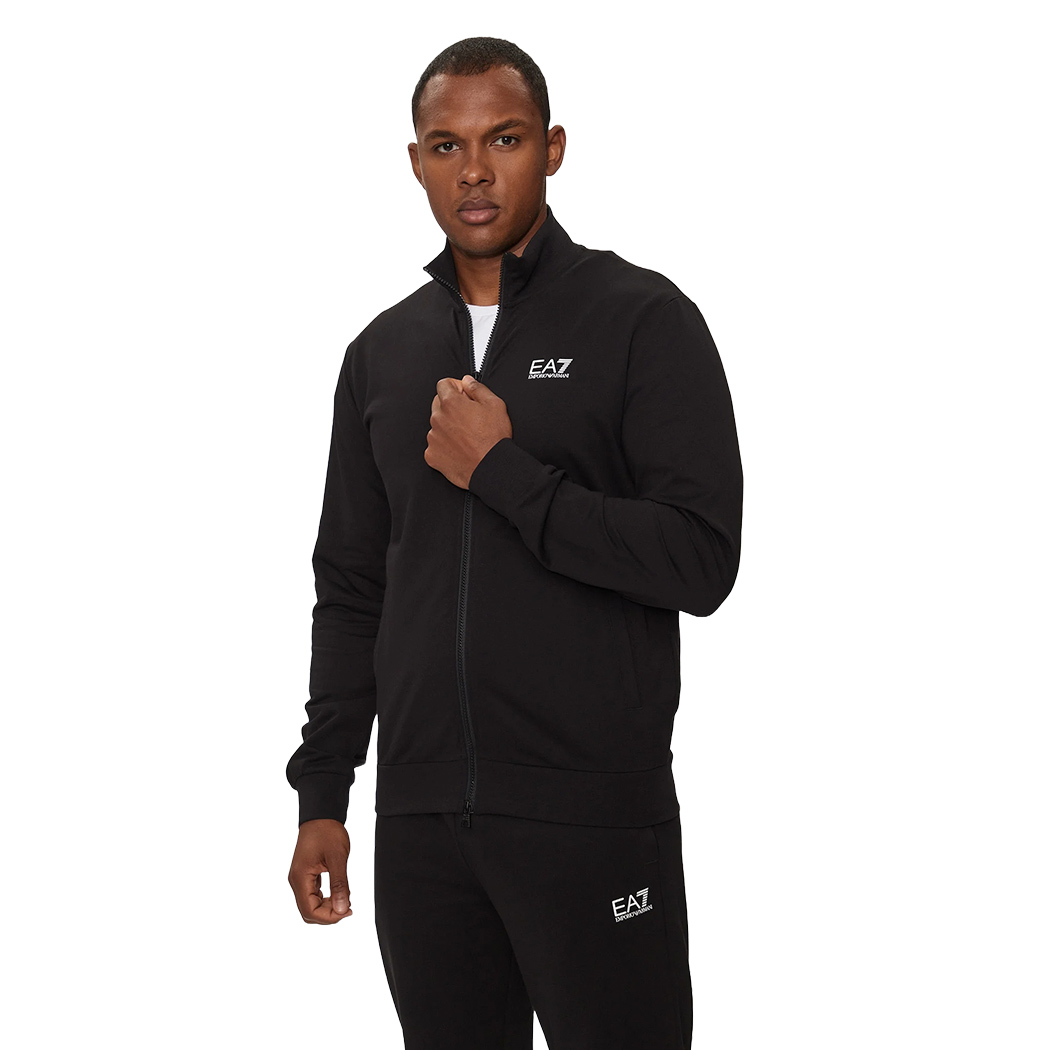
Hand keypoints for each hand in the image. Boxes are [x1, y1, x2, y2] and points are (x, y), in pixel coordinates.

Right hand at [288, 818, 351, 923]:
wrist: (321, 815)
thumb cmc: (327, 832)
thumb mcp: (337, 858)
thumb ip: (339, 885)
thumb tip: (342, 909)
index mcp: (300, 878)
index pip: (309, 911)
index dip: (329, 917)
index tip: (347, 911)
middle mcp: (296, 881)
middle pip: (308, 911)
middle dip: (328, 915)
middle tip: (348, 907)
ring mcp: (300, 878)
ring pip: (310, 905)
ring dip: (327, 908)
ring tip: (345, 900)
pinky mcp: (306, 874)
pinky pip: (312, 895)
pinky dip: (325, 899)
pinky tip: (339, 893)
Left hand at [425, 374, 511, 488]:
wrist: (490, 468)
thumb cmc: (493, 439)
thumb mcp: (495, 405)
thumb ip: (477, 388)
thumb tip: (467, 381)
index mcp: (451, 403)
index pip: (443, 384)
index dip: (456, 387)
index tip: (463, 395)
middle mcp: (437, 419)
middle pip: (438, 404)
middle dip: (451, 406)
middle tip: (469, 417)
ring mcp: (433, 438)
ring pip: (437, 425)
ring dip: (448, 427)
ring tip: (467, 436)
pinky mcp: (432, 455)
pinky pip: (435, 445)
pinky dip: (445, 445)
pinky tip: (460, 449)